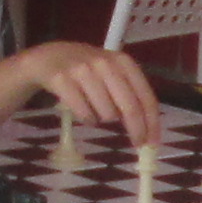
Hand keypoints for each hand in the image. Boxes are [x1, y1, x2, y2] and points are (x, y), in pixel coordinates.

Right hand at [29, 40, 163, 143]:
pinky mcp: (62, 80)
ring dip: (103, 119)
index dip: (152, 123)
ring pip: (106, 114)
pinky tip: (80, 108)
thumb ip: (129, 94)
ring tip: (93, 107)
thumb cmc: (86, 69)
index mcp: (123, 61)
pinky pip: (84, 114)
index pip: (145, 97)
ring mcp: (82, 70)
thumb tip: (146, 130)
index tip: (153, 143)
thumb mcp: (111, 72)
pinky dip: (86, 118)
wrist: (48, 57)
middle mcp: (105, 63)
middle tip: (137, 145)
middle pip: (130, 108)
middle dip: (136, 130)